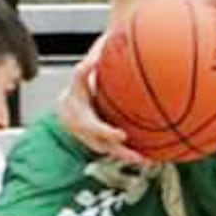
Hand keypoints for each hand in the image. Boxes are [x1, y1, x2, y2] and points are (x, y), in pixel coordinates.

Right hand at [57, 32, 148, 164]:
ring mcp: (92, 141)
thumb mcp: (79, 80)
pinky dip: (129, 155)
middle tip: (139, 156)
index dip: (106, 133)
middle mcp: (86, 133)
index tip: (122, 135)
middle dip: (120, 151)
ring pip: (110, 152)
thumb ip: (86, 69)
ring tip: (148, 160)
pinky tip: (149, 158)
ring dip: (127, 157)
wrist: (66, 109)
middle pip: (102, 146)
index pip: (93, 127)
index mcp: (81, 117)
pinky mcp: (101, 145)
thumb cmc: (77, 91)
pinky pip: (115, 152)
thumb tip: (94, 54)